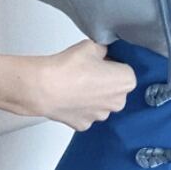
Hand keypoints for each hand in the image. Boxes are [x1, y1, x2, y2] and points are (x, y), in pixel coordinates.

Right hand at [22, 38, 137, 131]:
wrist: (44, 87)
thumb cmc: (69, 67)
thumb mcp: (91, 45)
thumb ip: (103, 49)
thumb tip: (103, 53)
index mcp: (125, 81)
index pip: (125, 69)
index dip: (112, 63)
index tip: (100, 61)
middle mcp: (118, 102)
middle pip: (115, 88)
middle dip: (105, 81)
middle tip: (87, 72)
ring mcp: (100, 116)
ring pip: (101, 103)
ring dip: (93, 95)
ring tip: (77, 84)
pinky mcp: (84, 124)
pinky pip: (86, 113)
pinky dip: (80, 106)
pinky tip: (70, 96)